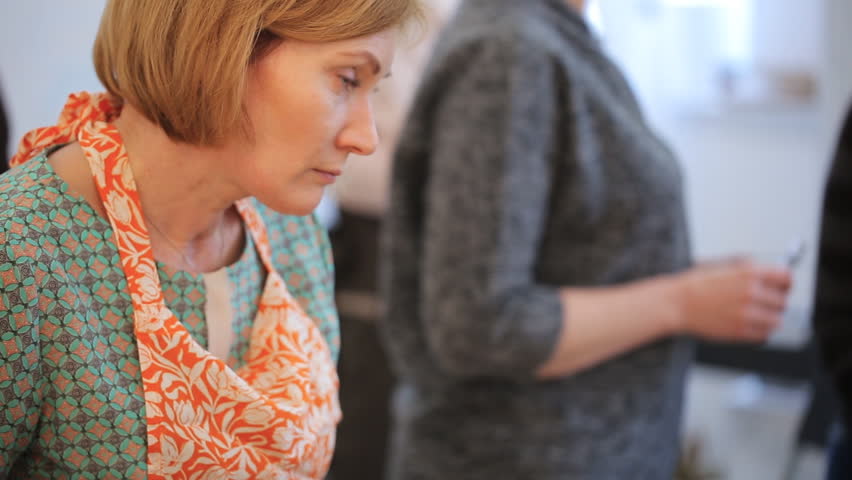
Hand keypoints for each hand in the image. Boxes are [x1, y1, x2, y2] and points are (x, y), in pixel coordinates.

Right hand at [673, 259, 792, 341]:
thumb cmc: (694, 285)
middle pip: (783, 300)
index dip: (786, 283)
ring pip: (776, 320)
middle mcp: (750, 293)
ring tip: (758, 315)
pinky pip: (764, 335)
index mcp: (748, 273)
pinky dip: (761, 331)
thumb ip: (748, 268)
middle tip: (766, 302)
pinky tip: (750, 324)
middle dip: (775, 301)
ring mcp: (746, 314)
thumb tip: (767, 272)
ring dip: (770, 317)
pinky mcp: (739, 331)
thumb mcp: (723, 265)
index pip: (785, 278)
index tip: (783, 286)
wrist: (676, 304)